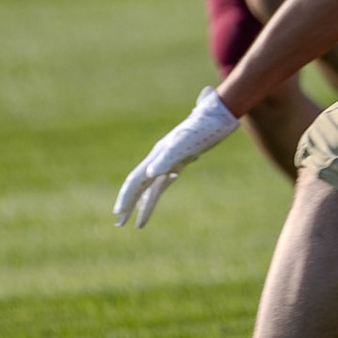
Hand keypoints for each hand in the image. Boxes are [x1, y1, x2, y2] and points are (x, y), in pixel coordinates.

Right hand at [114, 86, 240, 227]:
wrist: (220, 113)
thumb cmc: (204, 126)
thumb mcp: (186, 144)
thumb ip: (168, 157)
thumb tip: (151, 174)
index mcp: (158, 155)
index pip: (136, 179)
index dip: (126, 196)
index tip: (118, 212)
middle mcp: (160, 158)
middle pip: (138, 184)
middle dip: (127, 203)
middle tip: (118, 223)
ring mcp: (169, 161)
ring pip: (149, 187)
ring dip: (140, 204)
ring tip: (134, 224)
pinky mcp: (179, 163)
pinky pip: (162, 185)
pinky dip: (153, 197)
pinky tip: (147, 207)